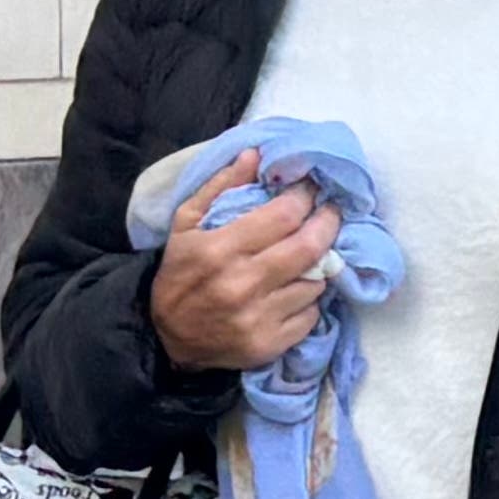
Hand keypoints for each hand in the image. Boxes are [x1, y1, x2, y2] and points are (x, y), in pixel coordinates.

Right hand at [149, 150, 338, 372]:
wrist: (166, 337)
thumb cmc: (179, 274)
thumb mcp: (186, 224)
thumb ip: (220, 187)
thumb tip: (255, 154)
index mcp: (220, 249)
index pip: (283, 215)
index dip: (305, 197)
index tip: (312, 187)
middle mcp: (242, 283)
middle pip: (309, 246)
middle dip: (328, 222)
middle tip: (331, 211)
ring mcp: (258, 317)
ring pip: (315, 281)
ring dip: (319, 265)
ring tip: (309, 255)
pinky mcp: (270, 344)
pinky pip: (311, 315)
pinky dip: (309, 299)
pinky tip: (296, 289)